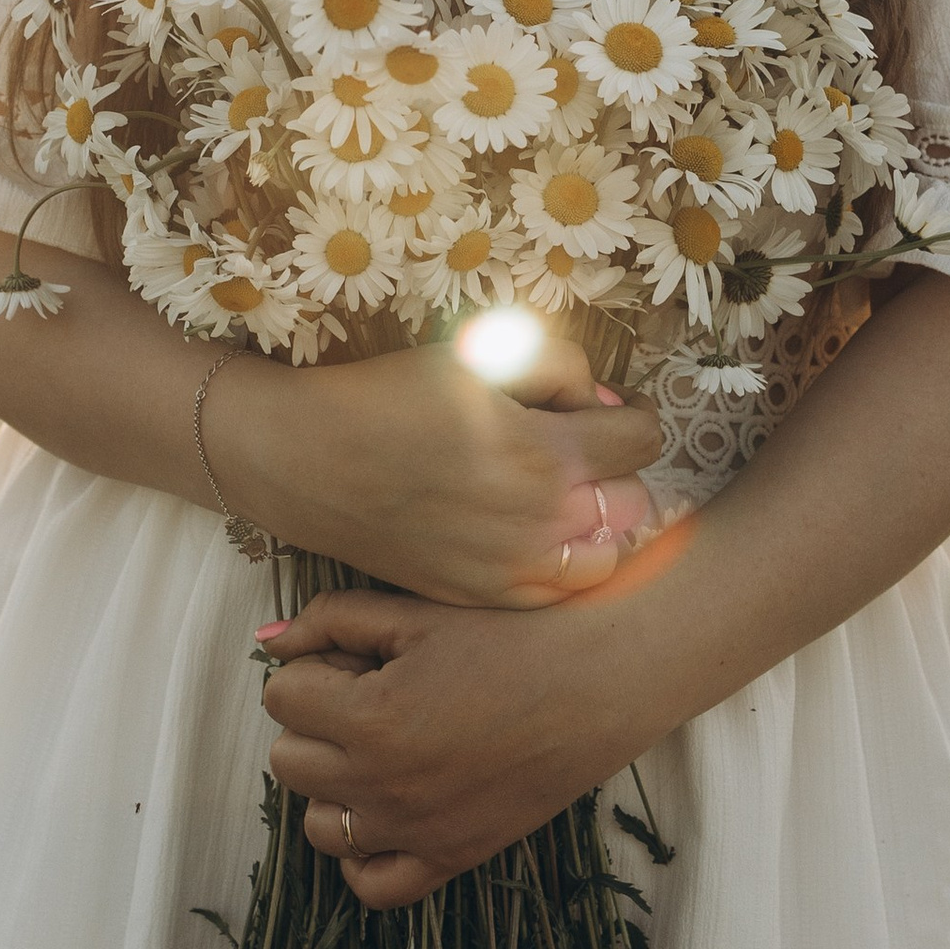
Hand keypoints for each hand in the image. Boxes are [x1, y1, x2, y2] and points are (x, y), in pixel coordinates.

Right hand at [223, 316, 667, 607]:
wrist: (307, 461)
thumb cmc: (388, 396)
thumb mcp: (477, 352)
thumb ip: (558, 366)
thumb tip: (599, 404)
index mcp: (545, 452)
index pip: (642, 439)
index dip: (632, 413)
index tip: (608, 407)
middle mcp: (540, 521)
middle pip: (633, 502)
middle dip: (618, 468)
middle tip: (582, 447)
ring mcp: (511, 569)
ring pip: (607, 557)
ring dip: (599, 523)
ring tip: (566, 496)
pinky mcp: (482, 595)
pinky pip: (557, 591)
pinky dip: (563, 562)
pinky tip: (535, 533)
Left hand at [257, 571, 684, 907]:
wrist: (601, 682)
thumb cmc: (512, 635)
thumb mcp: (416, 612)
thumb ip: (331, 620)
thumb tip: (266, 643)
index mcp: (370, 718)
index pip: (281, 697)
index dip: (312, 668)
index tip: (356, 658)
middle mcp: (383, 785)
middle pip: (288, 761)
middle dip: (314, 722)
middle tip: (367, 694)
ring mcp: (416, 831)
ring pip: (319, 825)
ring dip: (332, 785)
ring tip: (379, 747)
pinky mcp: (452, 857)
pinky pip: (372, 885)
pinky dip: (362, 854)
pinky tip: (382, 810)